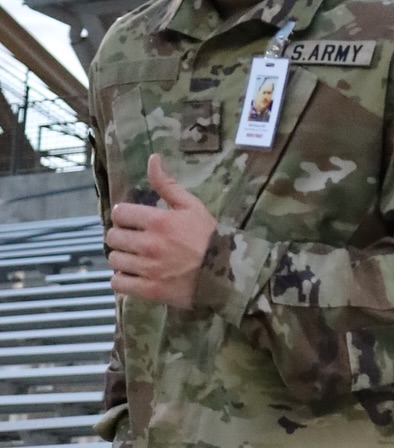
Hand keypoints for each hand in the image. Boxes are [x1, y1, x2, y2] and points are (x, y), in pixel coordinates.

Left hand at [107, 154, 216, 307]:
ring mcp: (147, 268)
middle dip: (122, 237)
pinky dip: (122, 279)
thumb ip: (167, 184)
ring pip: (114, 259)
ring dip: (123, 258)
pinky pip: (118, 283)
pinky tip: (134, 275)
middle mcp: (149, 244)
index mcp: (158, 221)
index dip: (124, 216)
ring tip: (136, 259)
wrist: (227, 273)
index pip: (119, 213)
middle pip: (112, 237)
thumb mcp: (192, 206)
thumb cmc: (209, 237)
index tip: (134, 221)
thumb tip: (152, 158)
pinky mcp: (148, 290)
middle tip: (136, 241)